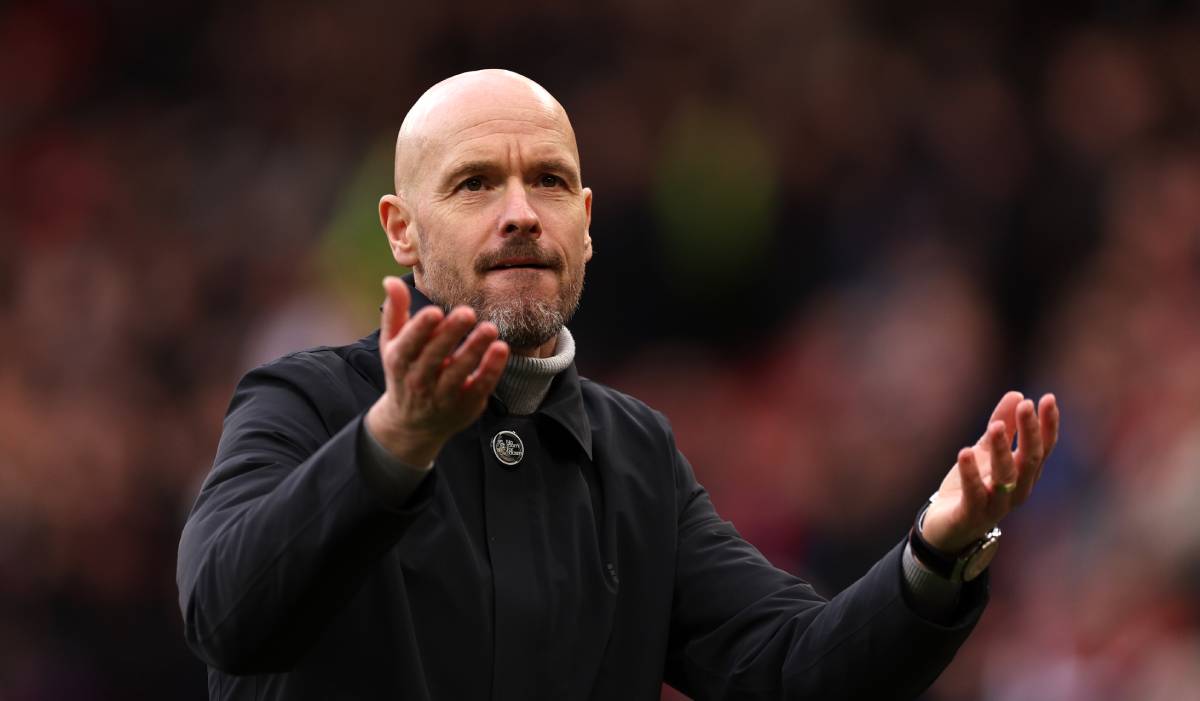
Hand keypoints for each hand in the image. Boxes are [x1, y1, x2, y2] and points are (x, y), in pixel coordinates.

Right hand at [365, 276, 508, 466]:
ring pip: (459, 372)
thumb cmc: (405, 372)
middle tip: (468, 312)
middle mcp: (419, 381)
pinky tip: (501, 349)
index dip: (420, 330)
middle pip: (435, 357)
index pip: (408, 345)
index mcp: (399, 361)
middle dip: (451, 335)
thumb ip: (395, 311)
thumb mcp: (394, 344)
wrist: (412, 424)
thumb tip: (391, 280)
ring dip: (474, 350)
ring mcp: (443, 395)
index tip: (434, 312)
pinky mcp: (466, 404)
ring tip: (490, 328)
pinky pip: (480, 386)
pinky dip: (491, 369)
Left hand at [920, 391, 1059, 553]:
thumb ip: (1002, 426)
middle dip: (1029, 433)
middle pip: (1029, 460)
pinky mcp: (971, 515)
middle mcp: (1016, 491)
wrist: (947, 527)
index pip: (1043, 448)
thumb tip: (1018, 394)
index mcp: (1024, 475)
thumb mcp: (986, 452)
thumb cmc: (972, 487)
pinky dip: (970, 474)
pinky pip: (974, 494)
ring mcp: (996, 505)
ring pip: (1005, 477)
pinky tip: (965, 452)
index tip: (1049, 399)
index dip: (1048, 425)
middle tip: (1026, 406)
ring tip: (995, 425)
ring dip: (1001, 450)